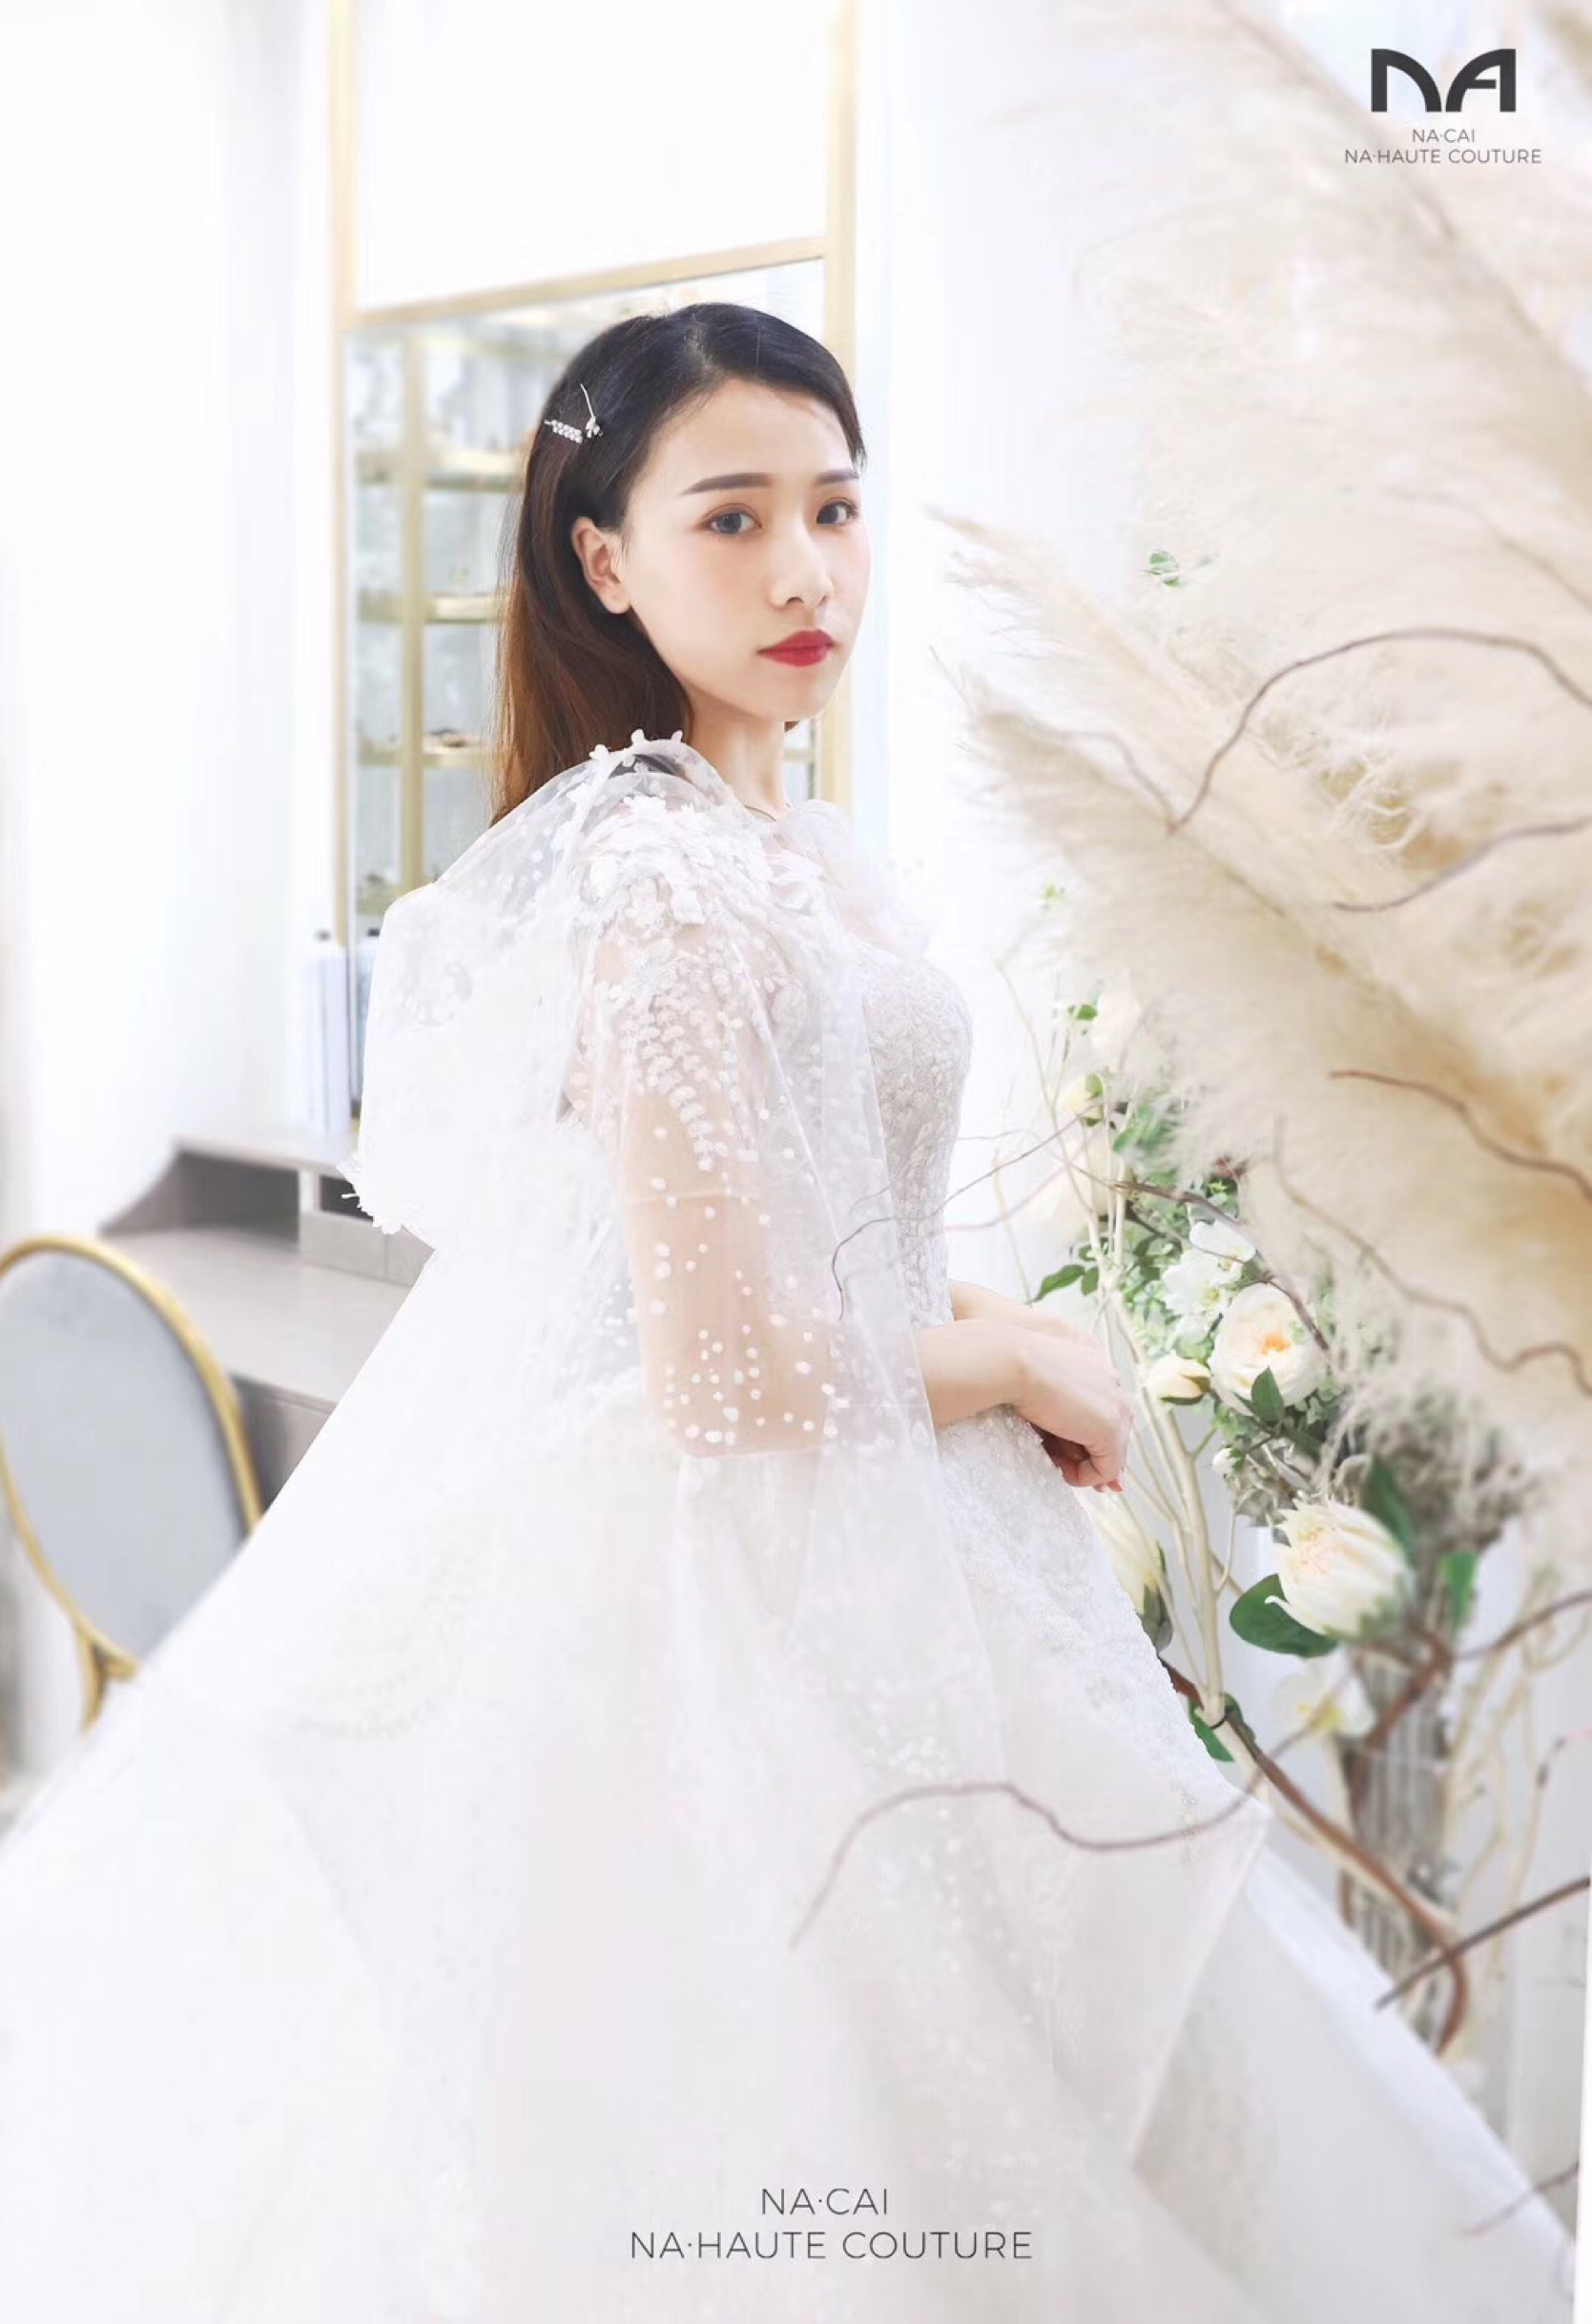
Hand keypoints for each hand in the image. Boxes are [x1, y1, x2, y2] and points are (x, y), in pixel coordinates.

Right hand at [1004, 1325, 1133, 1492]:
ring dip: (1081, 1464)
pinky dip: (1085, 1477)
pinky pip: (1107, 1469)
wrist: (1012, 1363)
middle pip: (1108, 1432)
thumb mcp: (1038, 1385)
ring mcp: (1117, 1407)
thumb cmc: (1013, 1369)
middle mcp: (1113, 1382)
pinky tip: (1061, 1471)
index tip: (1066, 1456)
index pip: (1100, 1410)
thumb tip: (1070, 1432)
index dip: (1083, 1437)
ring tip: (1053, 1463)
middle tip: (1058, 1464)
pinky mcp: (1111, 1430)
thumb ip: (1058, 1407)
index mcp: (1095, 1363)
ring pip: (1110, 1452)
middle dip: (1087, 1455)